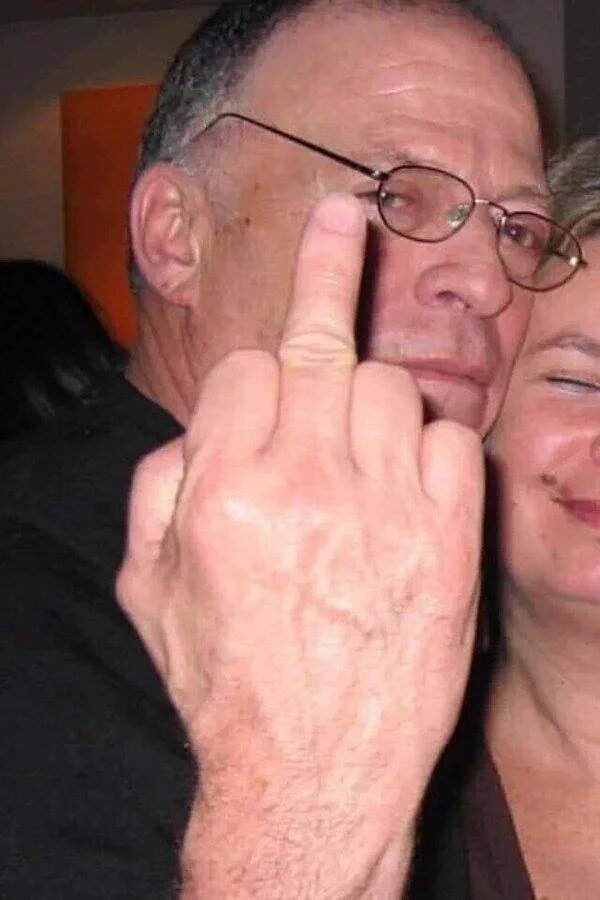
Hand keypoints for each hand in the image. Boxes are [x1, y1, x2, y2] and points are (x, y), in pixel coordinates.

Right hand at [117, 194, 483, 897]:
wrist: (316, 775)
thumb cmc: (227, 683)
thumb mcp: (147, 590)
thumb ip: (158, 487)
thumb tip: (198, 427)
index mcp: (225, 488)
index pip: (246, 367)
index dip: (255, 358)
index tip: (278, 309)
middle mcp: (307, 484)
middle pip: (323, 350)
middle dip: (326, 279)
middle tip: (343, 212)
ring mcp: (386, 509)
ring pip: (391, 385)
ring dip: (371, 401)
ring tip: (357, 450)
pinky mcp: (450, 540)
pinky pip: (452, 442)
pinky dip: (430, 449)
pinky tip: (406, 489)